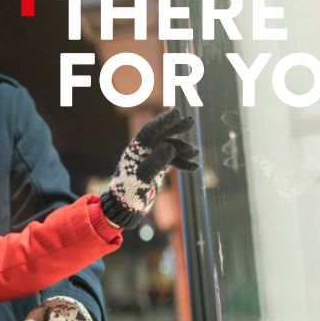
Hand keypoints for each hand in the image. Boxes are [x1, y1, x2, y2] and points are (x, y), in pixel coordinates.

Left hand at [101, 109, 198, 228]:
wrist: (124, 208)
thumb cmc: (130, 193)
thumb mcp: (143, 178)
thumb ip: (156, 161)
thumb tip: (170, 146)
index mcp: (136, 150)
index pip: (151, 130)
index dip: (164, 120)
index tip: (177, 112)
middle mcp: (142, 151)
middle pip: (161, 134)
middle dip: (176, 128)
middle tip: (191, 121)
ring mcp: (149, 158)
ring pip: (169, 147)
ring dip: (183, 149)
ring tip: (195, 153)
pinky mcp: (155, 167)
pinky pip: (171, 160)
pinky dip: (182, 162)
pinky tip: (194, 168)